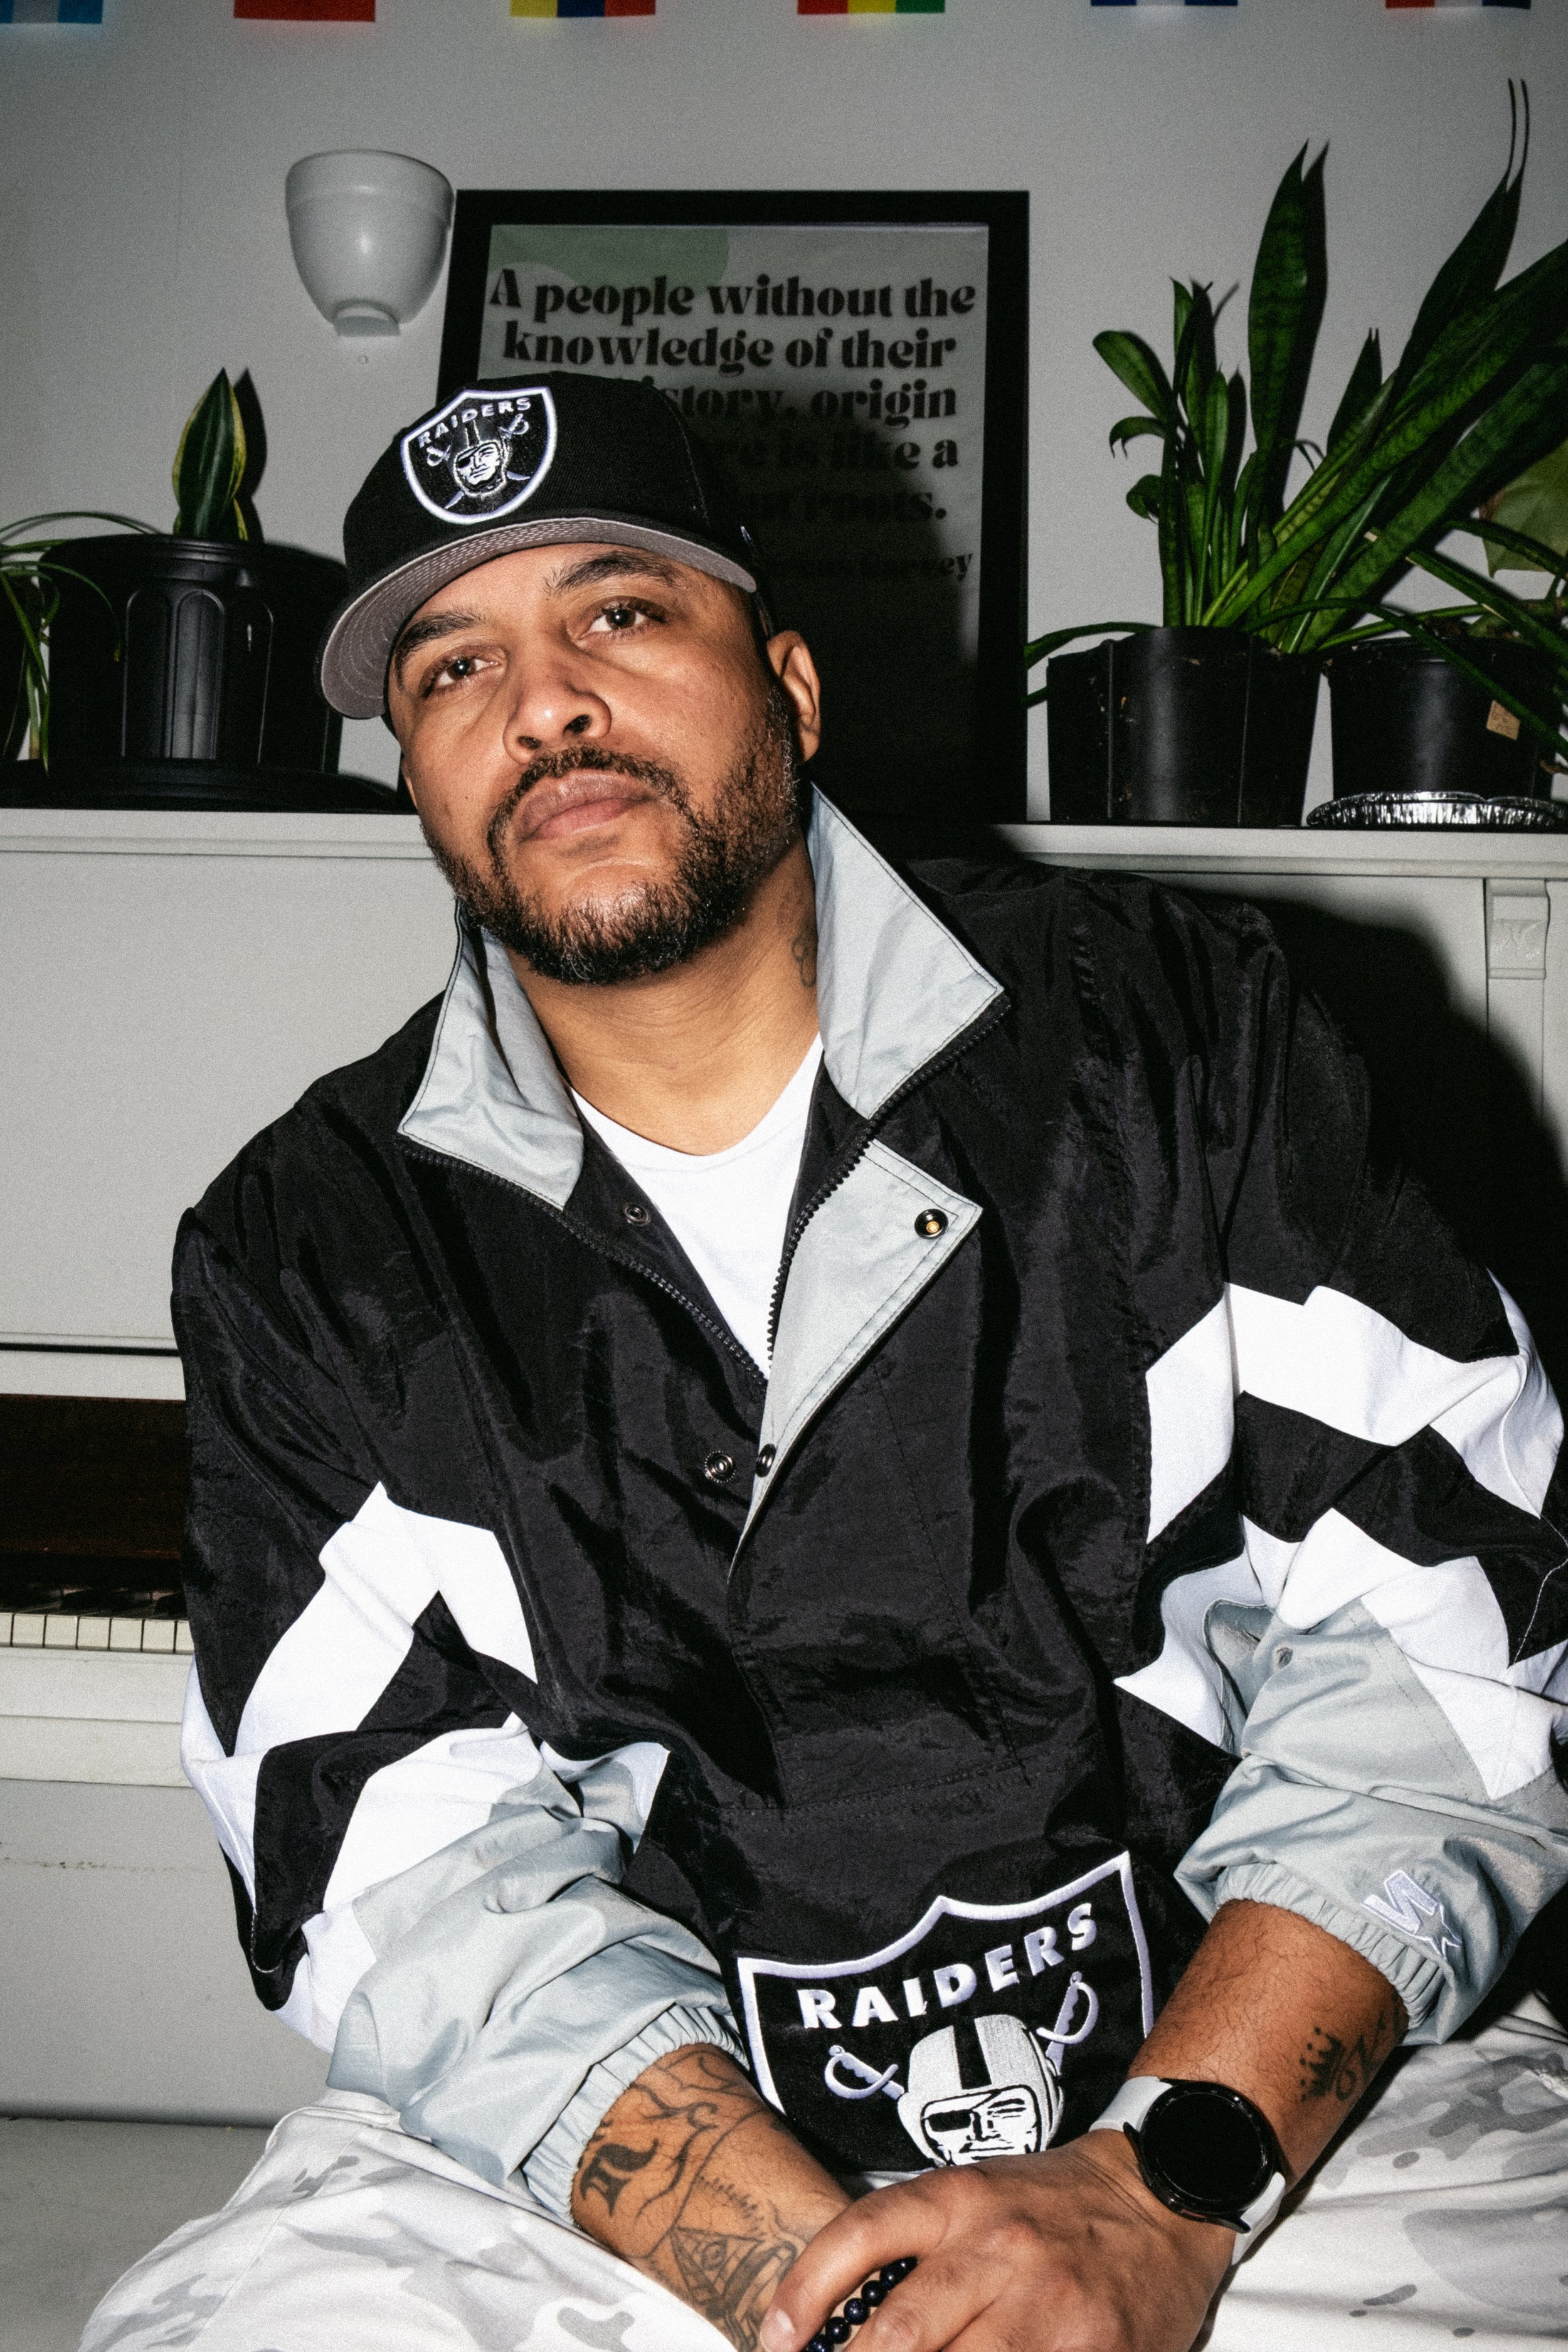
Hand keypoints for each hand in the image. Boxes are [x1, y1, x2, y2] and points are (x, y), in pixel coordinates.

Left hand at [759, 2129, 1232, 2351]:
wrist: (1157, 2197)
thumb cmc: (1049, 2205)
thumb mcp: (974, 2198)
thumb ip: (911, 2247)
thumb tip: (837, 2321)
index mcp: (958, 2200)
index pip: (860, 2235)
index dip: (805, 2292)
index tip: (774, 2343)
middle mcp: (997, 2246)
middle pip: (901, 2332)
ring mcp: (1046, 2303)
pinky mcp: (1092, 2348)